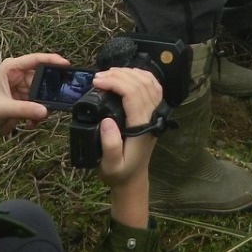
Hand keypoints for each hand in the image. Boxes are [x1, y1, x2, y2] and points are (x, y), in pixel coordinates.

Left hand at [0, 52, 69, 143]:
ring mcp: (23, 88)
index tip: (66, 64)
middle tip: (58, 97)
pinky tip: (31, 123)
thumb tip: (45, 111)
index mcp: (11, 69)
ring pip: (43, 92)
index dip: (52, 60)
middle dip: (50, 89)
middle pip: (43, 76)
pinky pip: (40, 104)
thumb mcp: (3, 109)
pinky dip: (39, 113)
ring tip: (40, 116)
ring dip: (44, 105)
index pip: (35, 59)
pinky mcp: (26, 101)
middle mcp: (19, 75)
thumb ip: (25, 109)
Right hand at [93, 67, 163, 228]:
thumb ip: (109, 145)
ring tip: (108, 73)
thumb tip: (106, 121)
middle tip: (98, 77)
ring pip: (149, 82)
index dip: (115, 82)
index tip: (96, 81)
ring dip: (129, 73)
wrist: (133, 178)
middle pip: (140, 83)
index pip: (133, 93)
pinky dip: (141, 75)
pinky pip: (153, 86)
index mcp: (142, 126)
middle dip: (118, 75)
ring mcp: (155, 112)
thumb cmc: (119, 172)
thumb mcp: (110, 166)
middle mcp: (152, 116)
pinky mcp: (154, 111)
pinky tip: (127, 74)